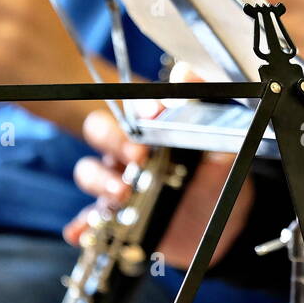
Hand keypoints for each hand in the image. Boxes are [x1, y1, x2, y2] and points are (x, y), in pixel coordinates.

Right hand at [69, 108, 254, 269]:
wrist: (222, 223)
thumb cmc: (215, 176)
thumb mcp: (221, 144)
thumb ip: (205, 109)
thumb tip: (184, 72)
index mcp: (153, 130)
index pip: (135, 109)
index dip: (140, 109)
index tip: (154, 115)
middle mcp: (129, 153)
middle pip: (101, 132)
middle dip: (112, 139)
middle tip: (137, 154)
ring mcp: (119, 185)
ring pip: (90, 172)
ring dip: (100, 181)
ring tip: (123, 193)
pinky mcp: (115, 218)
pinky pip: (89, 220)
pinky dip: (82, 225)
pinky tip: (81, 231)